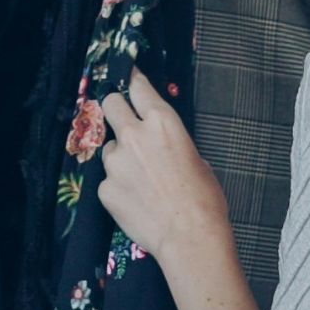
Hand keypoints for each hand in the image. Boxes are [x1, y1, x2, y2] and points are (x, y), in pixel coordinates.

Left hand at [98, 68, 228, 261]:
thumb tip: (158, 144)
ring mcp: (115, 162)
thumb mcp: (196, 157)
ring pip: (110, 148)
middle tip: (124, 121)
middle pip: (110, 104)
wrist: (190, 235)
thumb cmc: (205, 196)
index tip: (127, 74)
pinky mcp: (104, 187)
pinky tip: (138, 200)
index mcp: (164, 123)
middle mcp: (134, 135)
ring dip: (121, 157)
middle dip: (116, 109)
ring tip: (142, 180)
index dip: (132, 79)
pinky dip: (120, 186)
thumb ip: (170, 142)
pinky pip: (109, 179)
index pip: (138, 88)